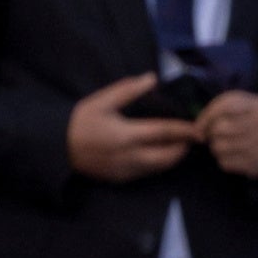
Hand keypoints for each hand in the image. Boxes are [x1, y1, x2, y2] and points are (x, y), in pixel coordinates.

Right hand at [67, 73, 201, 182]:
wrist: (59, 148)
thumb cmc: (80, 121)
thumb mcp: (102, 100)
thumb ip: (128, 90)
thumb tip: (152, 78)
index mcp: (127, 135)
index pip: (164, 133)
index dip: (183, 130)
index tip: (198, 128)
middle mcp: (131, 157)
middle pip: (168, 157)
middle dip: (183, 148)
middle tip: (192, 138)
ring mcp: (127, 171)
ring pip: (160, 168)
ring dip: (173, 157)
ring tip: (180, 144)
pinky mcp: (123, 179)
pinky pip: (148, 173)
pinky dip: (159, 163)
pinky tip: (159, 153)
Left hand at [197, 87, 257, 177]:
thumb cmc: (247, 118)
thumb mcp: (236, 105)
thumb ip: (214, 111)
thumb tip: (196, 130)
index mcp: (256, 105)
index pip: (224, 107)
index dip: (206, 116)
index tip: (199, 125)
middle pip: (219, 129)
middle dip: (211, 132)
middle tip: (215, 135)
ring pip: (219, 147)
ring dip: (215, 147)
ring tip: (223, 144)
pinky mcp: (257, 164)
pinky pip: (225, 163)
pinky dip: (223, 159)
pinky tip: (231, 155)